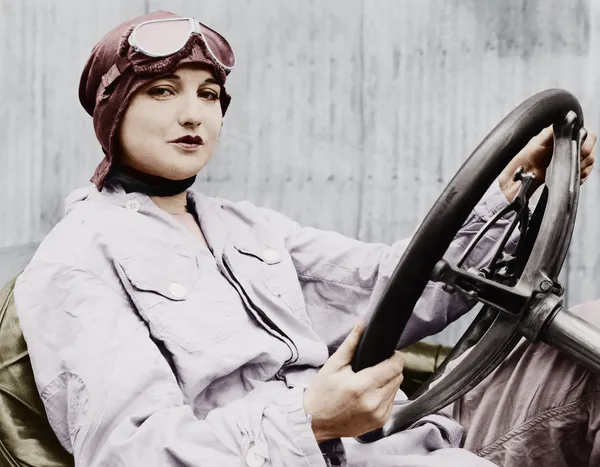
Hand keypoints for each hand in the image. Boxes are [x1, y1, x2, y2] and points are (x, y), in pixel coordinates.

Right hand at [303, 322, 403, 442]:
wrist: (315, 423)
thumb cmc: (321, 393)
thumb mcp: (332, 366)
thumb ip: (350, 345)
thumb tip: (362, 325)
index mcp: (362, 386)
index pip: (394, 367)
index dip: (394, 357)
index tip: (388, 354)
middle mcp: (374, 402)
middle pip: (398, 377)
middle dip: (391, 368)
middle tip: (375, 366)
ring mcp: (378, 414)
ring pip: (397, 389)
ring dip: (388, 382)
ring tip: (371, 380)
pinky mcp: (380, 422)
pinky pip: (392, 402)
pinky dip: (385, 395)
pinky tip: (370, 394)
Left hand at [499, 126, 596, 201]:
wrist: (528, 170)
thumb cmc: (532, 153)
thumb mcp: (541, 139)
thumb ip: (555, 130)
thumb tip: (567, 118)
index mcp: (570, 133)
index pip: (588, 136)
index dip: (584, 144)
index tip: (573, 151)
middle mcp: (575, 144)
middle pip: (591, 150)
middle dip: (581, 158)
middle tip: (568, 162)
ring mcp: (577, 156)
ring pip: (590, 162)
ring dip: (579, 168)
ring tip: (565, 169)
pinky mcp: (575, 168)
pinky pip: (586, 173)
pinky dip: (579, 176)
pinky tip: (568, 175)